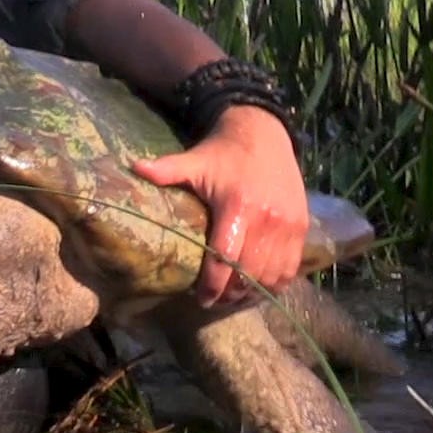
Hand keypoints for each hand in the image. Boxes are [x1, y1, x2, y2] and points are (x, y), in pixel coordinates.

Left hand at [132, 105, 309, 306]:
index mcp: (237, 206)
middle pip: (249, 273)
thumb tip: (132, 167)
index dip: (213, 285)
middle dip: (230, 293)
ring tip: (235, 294)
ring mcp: (288, 225)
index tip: (201, 298)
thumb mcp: (194, 161)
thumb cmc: (223, 153)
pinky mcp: (301, 226)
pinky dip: (276, 282)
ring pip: (272, 275)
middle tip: (215, 299)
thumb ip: (166, 170)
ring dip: (253, 290)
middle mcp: (266, 219)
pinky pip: (291, 267)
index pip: (225, 257)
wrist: (264, 133)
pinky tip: (260, 284)